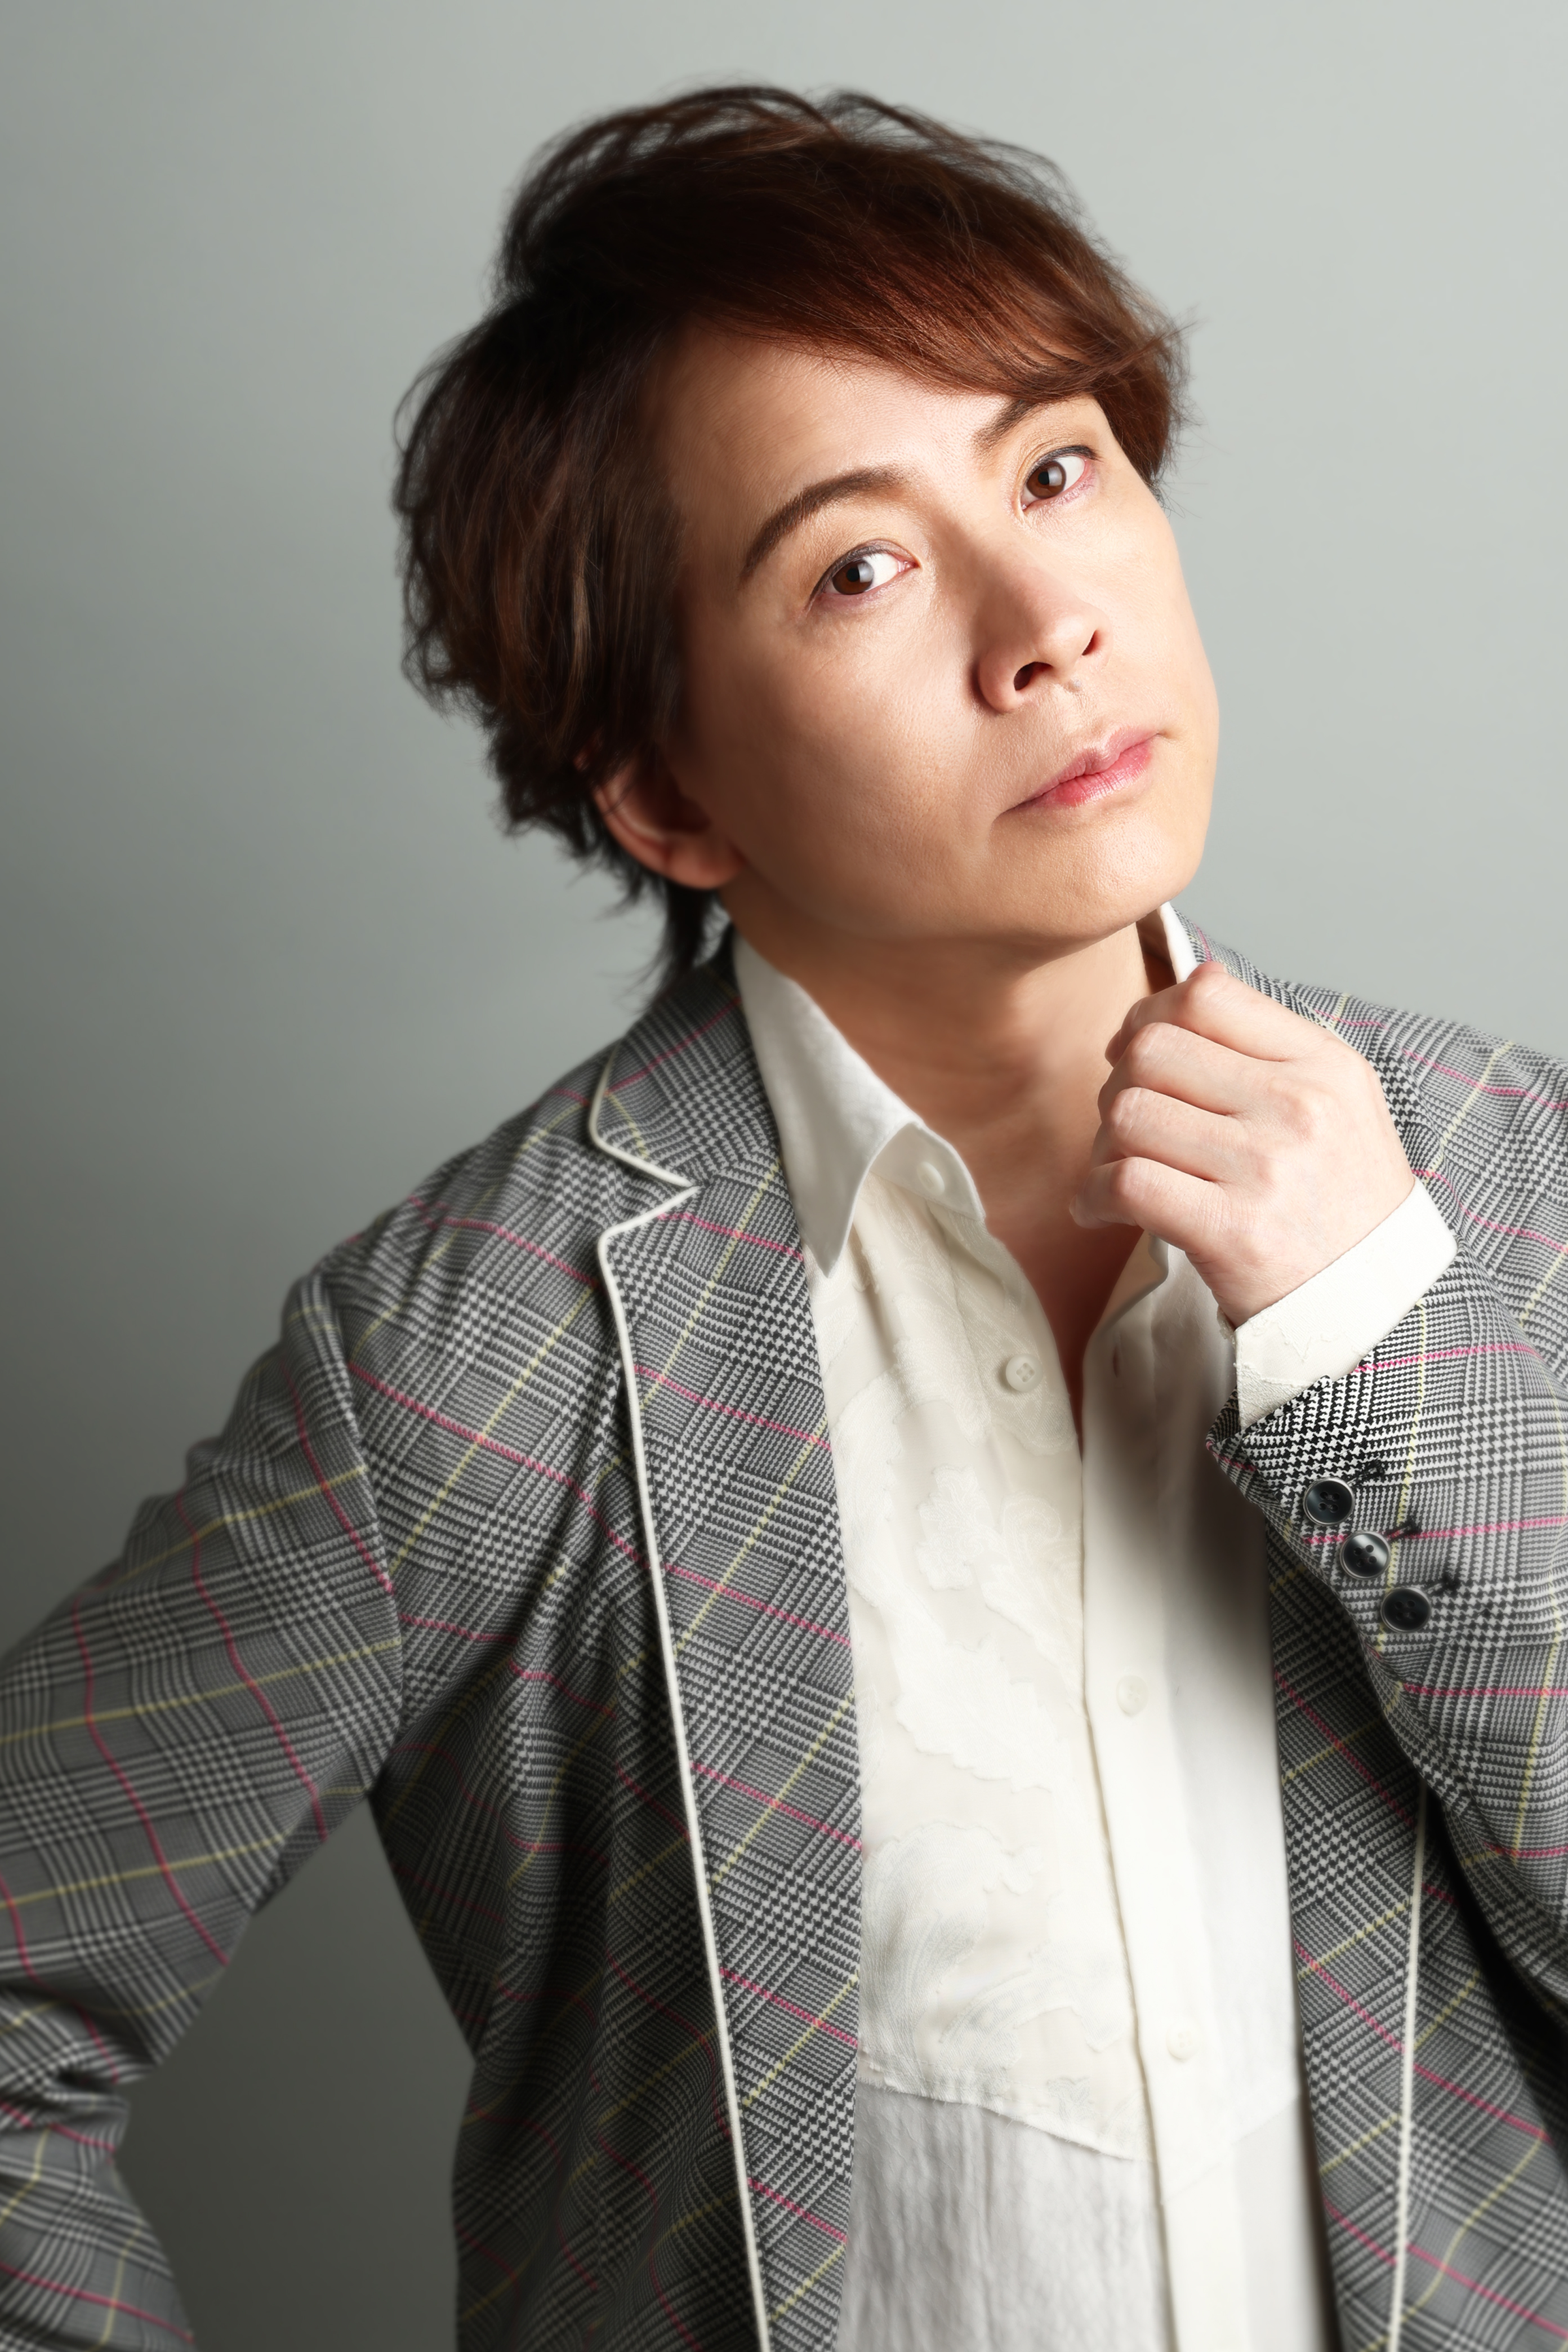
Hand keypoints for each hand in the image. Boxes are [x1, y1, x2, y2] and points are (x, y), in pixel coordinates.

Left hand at [1071, 961, 1414, 1326]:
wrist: (1372, 1304)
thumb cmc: (1337, 1203)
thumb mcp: (1334, 1105)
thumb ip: (1266, 1047)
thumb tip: (1184, 989)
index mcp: (1323, 1065)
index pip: (1206, 995)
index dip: (1148, 1016)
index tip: (1132, 1053)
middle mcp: (1298, 1106)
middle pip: (1153, 1050)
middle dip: (1117, 1084)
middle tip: (1124, 1127)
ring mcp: (1266, 1168)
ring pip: (1128, 1114)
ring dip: (1102, 1146)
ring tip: (1116, 1173)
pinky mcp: (1233, 1231)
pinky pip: (1125, 1183)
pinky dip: (1092, 1196)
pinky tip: (1099, 1211)